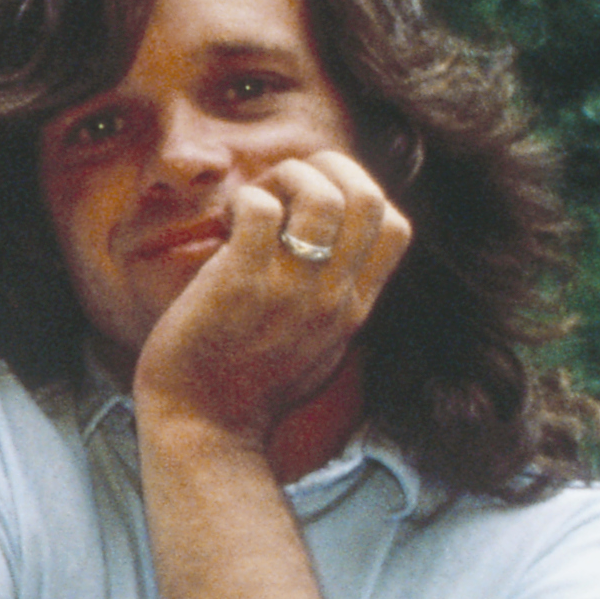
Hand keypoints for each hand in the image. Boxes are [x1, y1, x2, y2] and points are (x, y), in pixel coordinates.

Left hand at [134, 149, 410, 446]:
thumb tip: (328, 252)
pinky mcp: (241, 286)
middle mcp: (332, 297)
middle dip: (328, 169)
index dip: (360, 192)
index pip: (396, 226)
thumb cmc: (246, 388)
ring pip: (322, 195)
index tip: (315, 204)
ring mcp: (289, 291)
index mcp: (354, 308)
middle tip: (284, 187)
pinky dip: (245, 201)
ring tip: (255, 202)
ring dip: (286, 178)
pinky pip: (260, 210)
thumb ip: (331, 303)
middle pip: (369, 197)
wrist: (203, 429)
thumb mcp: (315, 347)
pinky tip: (226, 225)